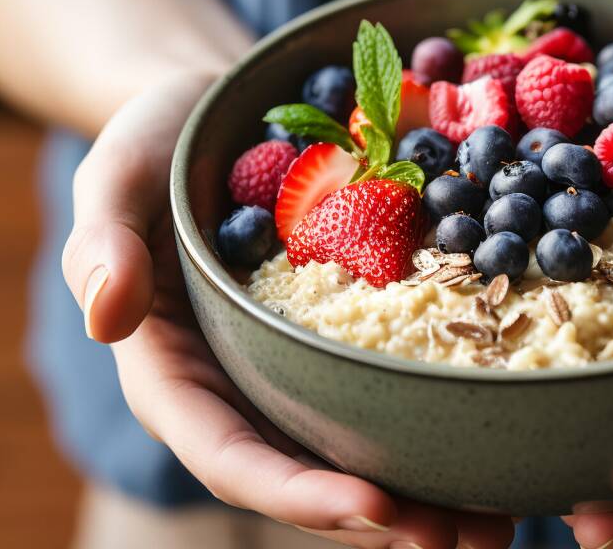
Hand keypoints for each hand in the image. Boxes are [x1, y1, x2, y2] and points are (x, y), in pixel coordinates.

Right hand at [61, 74, 514, 548]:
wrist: (220, 107)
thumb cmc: (157, 143)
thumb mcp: (116, 176)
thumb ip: (103, 244)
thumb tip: (107, 318)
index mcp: (178, 375)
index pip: (231, 456)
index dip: (299, 493)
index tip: (377, 508)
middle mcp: (243, 389)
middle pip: (311, 476)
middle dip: (389, 519)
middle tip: (470, 537)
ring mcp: (301, 367)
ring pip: (363, 449)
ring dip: (434, 493)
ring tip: (508, 517)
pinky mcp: (351, 333)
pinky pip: (394, 384)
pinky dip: (449, 414)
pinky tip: (510, 429)